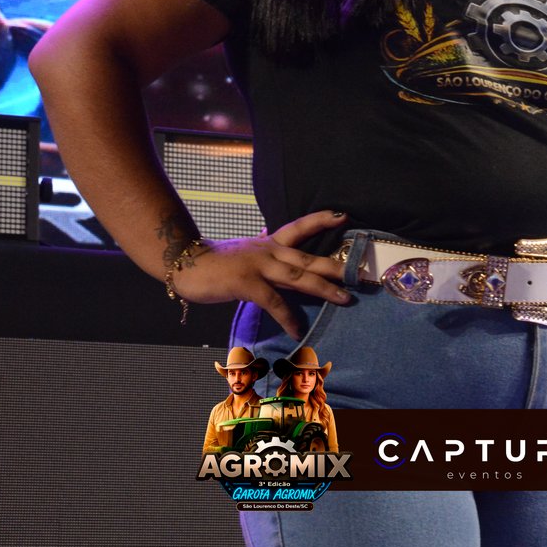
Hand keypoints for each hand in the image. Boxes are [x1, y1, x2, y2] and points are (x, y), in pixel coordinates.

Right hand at [173, 209, 351, 338]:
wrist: (184, 262)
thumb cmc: (215, 261)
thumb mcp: (245, 252)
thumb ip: (264, 252)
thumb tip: (276, 248)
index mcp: (268, 243)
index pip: (299, 227)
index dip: (321, 220)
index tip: (343, 216)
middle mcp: (268, 251)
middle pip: (308, 258)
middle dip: (337, 266)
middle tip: (362, 272)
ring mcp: (258, 266)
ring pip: (298, 276)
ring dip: (324, 288)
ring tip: (345, 299)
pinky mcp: (246, 283)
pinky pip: (273, 301)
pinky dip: (287, 317)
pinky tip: (297, 330)